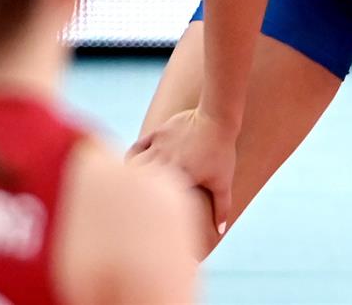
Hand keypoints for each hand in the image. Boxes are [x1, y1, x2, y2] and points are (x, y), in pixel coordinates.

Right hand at [129, 108, 237, 235]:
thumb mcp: (223, 182)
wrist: (218, 118)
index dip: (149, 211)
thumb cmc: (222, 152)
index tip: (144, 223)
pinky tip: (131, 164)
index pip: (157, 199)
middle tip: (128, 206)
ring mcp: (158, 147)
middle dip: (133, 193)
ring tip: (128, 187)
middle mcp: (164, 162)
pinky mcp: (157, 133)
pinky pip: (137, 147)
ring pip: (134, 164)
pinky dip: (131, 156)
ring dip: (130, 175)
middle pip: (138, 180)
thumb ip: (222, 207)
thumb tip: (221, 232)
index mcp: (178, 178)